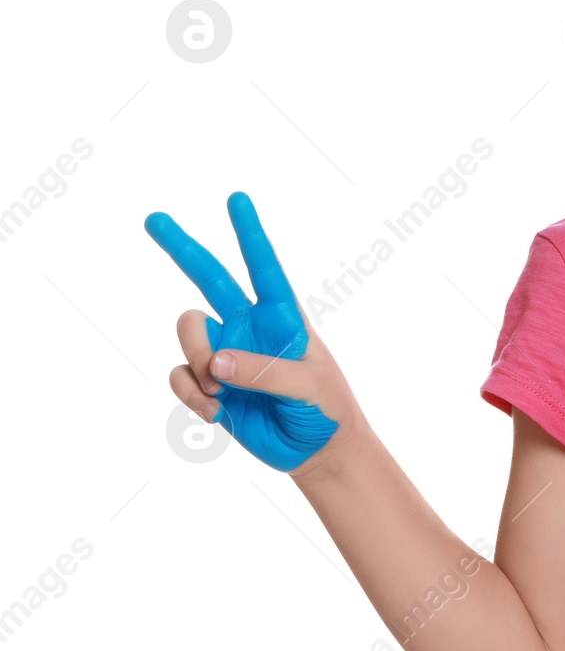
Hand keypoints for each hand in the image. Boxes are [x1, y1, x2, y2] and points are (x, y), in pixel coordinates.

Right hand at [145, 191, 362, 472]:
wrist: (315, 451)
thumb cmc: (326, 409)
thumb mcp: (310, 387)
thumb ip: (265, 371)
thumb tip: (217, 363)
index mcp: (283, 317)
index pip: (265, 267)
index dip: (250, 233)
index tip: (237, 199)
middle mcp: (249, 325)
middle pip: (209, 277)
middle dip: (182, 247)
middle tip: (152, 218)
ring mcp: (226, 352)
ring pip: (187, 332)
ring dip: (198, 360)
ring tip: (222, 393)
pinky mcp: (209, 383)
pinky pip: (179, 375)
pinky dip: (191, 395)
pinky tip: (216, 413)